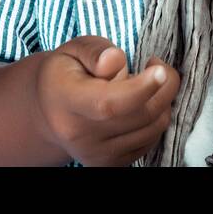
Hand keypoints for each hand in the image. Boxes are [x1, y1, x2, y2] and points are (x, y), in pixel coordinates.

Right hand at [33, 35, 180, 166]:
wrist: (48, 111)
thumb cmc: (66, 73)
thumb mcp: (74, 49)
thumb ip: (95, 51)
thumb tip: (114, 60)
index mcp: (66, 101)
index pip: (108, 103)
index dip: (141, 88)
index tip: (159, 70)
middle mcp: (79, 134)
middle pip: (139, 115)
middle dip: (164, 85)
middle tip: (157, 66)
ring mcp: (95, 154)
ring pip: (153, 128)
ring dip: (163, 101)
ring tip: (148, 83)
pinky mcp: (110, 163)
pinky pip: (151, 140)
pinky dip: (157, 119)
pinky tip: (143, 103)